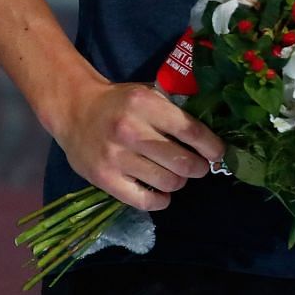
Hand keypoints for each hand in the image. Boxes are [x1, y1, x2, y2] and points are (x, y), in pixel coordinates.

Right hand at [55, 81, 225, 211]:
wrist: (75, 110)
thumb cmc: (119, 102)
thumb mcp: (148, 93)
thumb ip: (174, 110)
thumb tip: (209, 134)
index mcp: (145, 104)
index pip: (189, 130)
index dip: (211, 146)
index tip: (218, 153)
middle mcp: (130, 131)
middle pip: (182, 161)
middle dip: (198, 167)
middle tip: (199, 166)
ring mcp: (116, 157)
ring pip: (167, 182)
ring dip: (179, 182)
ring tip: (177, 175)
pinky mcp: (104, 179)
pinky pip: (144, 201)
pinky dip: (160, 200)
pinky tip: (162, 193)